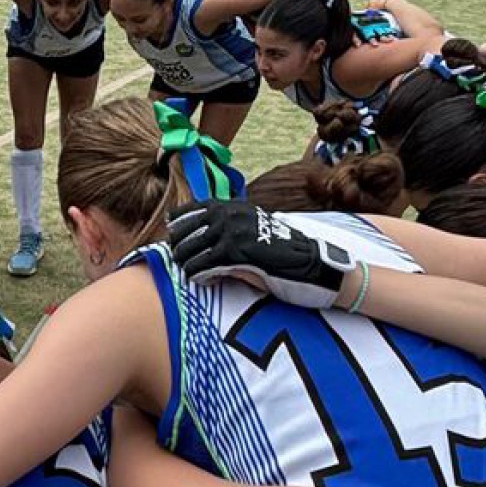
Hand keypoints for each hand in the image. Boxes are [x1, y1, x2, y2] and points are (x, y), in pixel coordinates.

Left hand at [167, 200, 358, 307]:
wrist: (311, 264)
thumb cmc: (281, 251)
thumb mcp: (250, 231)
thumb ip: (225, 230)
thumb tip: (194, 241)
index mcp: (231, 206)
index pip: (190, 210)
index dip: (178, 226)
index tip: (174, 237)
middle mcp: (228, 215)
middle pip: (183, 233)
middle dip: (180, 250)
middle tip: (184, 263)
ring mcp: (231, 233)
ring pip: (189, 251)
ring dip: (188, 265)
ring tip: (196, 273)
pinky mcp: (236, 255)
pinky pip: (203, 267)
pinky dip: (201, 276)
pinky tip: (208, 280)